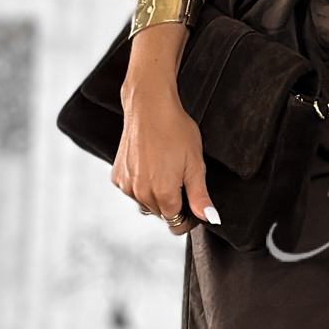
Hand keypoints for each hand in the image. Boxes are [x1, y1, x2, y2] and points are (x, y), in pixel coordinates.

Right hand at [112, 80, 213, 235]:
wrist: (149, 106)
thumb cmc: (175, 130)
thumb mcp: (195, 165)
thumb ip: (200, 197)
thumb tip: (210, 219)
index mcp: (162, 193)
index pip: (176, 222)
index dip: (188, 216)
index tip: (193, 204)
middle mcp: (141, 193)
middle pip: (161, 214)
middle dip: (174, 205)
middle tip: (182, 179)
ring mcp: (126, 185)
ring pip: (146, 204)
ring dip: (157, 196)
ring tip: (166, 170)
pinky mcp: (117, 175)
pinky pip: (132, 191)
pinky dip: (141, 185)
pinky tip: (150, 167)